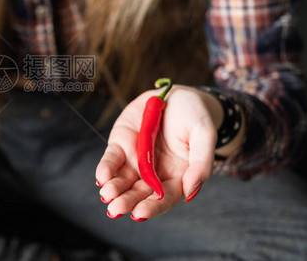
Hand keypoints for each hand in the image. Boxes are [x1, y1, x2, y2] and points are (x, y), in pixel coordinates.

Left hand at [95, 86, 222, 219]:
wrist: (176, 94)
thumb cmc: (195, 115)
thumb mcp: (204, 135)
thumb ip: (201, 163)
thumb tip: (190, 192)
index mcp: (177, 176)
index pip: (164, 197)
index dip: (153, 206)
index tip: (140, 213)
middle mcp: (154, 172)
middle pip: (139, 193)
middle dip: (127, 202)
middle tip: (115, 209)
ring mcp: (136, 159)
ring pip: (122, 180)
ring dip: (113, 189)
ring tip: (107, 195)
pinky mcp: (121, 144)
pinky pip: (112, 159)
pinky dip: (106, 168)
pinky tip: (102, 176)